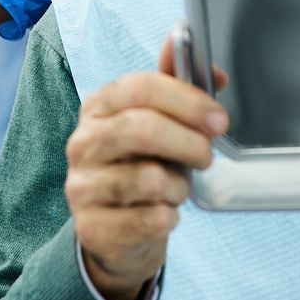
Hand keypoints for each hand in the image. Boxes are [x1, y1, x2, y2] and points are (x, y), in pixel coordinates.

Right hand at [68, 31, 227, 299]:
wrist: (116, 229)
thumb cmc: (143, 165)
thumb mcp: (160, 122)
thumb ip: (182, 90)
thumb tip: (214, 70)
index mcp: (99, 105)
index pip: (140, 87)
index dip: (187, 101)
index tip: (219, 118)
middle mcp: (82, 142)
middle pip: (140, 129)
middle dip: (187, 142)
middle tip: (207, 155)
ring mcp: (81, 185)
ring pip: (147, 179)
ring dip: (177, 186)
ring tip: (176, 188)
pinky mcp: (90, 227)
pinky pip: (148, 220)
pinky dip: (168, 217)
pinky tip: (162, 212)